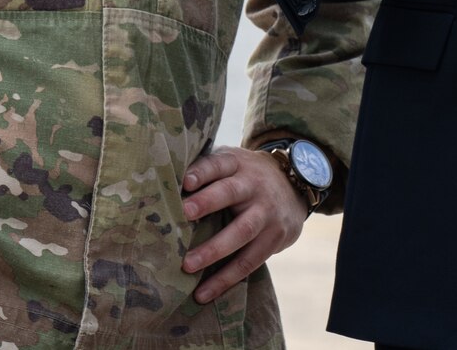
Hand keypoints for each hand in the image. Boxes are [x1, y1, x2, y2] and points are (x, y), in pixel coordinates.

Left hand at [180, 146, 307, 302]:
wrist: (295, 185)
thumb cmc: (245, 177)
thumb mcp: (231, 163)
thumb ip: (204, 170)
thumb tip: (160, 184)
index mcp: (237, 164)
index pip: (219, 163)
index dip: (202, 172)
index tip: (185, 182)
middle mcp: (254, 186)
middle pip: (231, 192)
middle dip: (208, 202)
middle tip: (184, 213)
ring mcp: (266, 213)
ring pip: (242, 231)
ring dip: (214, 249)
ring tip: (187, 265)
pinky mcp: (274, 239)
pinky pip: (248, 262)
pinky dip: (226, 279)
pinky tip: (203, 293)